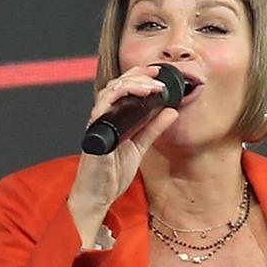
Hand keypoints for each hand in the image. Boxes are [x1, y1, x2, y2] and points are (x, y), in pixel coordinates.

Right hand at [69, 66, 181, 239]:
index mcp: (113, 118)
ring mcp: (98, 124)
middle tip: (157, 76)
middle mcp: (103, 116)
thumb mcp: (139, 146)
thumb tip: (172, 111)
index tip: (157, 72)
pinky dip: (116, 98)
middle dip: (138, 75)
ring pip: (109, 92)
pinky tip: (132, 97)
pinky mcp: (95, 134)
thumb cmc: (111, 173)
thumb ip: (153, 128)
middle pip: (116, 84)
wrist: (97, 195)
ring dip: (131, 85)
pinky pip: (101, 109)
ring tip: (151, 86)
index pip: (124, 87)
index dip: (139, 75)